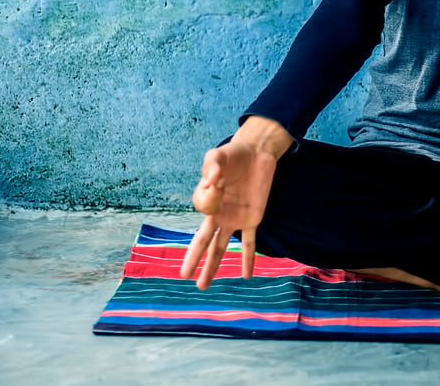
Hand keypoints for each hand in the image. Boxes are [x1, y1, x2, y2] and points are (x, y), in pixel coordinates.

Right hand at [179, 117, 291, 289]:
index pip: (202, 209)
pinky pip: (249, 242)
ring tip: (203, 285)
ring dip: (213, 266)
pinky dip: (248, 259)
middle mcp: (218, 214)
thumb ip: (212, 166)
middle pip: (203, 241)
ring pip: (221, 247)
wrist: (255, 153)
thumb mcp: (218, 156)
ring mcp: (234, 219)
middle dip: (194, 259)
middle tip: (184, 277)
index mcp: (207, 200)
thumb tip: (213, 181)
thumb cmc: (232, 154)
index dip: (210, 196)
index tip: (218, 180)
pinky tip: (246, 275)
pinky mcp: (252, 219)